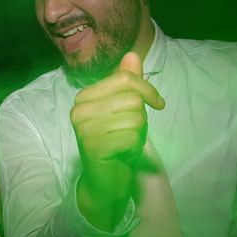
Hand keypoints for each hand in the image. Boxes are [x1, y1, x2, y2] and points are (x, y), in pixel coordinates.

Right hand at [71, 52, 162, 229]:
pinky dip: (134, 146)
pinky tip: (123, 153)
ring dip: (138, 133)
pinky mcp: (95, 147)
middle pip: (132, 97)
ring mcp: (85, 129)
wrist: (105, 180)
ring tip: (126, 142)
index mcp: (84, 97)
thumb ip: (127, 83)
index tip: (156, 103)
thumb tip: (132, 55)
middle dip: (141, 116)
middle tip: (132, 132)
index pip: (124, 78)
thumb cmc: (116, 142)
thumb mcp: (124, 108)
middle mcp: (79, 111)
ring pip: (135, 116)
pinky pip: (132, 136)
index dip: (148, 89)